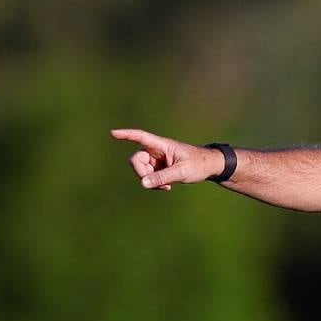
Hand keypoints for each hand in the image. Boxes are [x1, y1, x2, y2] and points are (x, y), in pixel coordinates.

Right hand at [110, 129, 224, 190]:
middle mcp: (155, 151)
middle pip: (136, 160)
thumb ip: (162, 177)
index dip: (126, 135)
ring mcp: (155, 160)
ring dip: (150, 181)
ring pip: (141, 171)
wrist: (207, 167)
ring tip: (167, 185)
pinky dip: (154, 184)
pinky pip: (148, 178)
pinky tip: (167, 187)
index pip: (140, 137)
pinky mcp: (157, 169)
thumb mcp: (182, 172)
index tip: (112, 133)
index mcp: (162, 145)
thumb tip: (143, 183)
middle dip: (142, 173)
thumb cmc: (198, 164)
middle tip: (157, 183)